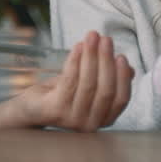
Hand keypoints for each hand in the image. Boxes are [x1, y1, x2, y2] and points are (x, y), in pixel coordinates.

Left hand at [16, 31, 133, 131]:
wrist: (31, 107)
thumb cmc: (63, 94)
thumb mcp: (88, 85)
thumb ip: (108, 79)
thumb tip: (129, 69)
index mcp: (104, 119)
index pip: (121, 99)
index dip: (123, 78)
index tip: (121, 56)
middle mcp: (91, 124)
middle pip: (105, 90)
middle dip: (106, 61)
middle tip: (106, 39)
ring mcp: (73, 120)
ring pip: (88, 84)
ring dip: (91, 57)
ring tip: (92, 37)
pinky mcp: (56, 111)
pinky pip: (70, 81)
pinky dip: (75, 61)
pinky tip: (78, 46)